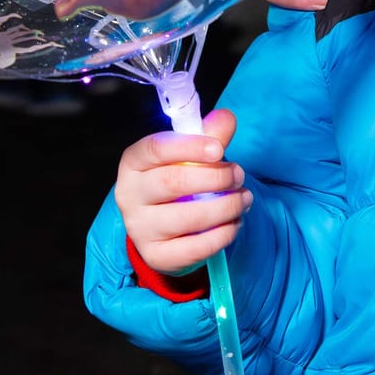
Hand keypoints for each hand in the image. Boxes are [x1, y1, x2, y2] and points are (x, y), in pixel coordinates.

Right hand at [114, 109, 249, 274]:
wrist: (166, 229)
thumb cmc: (178, 181)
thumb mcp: (190, 155)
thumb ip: (209, 135)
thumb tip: (226, 118)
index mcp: (134, 163)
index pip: (156, 149)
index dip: (190, 147)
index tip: (219, 150)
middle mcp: (130, 195)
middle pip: (173, 182)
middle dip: (215, 177)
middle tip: (239, 175)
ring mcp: (140, 228)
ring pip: (187, 217)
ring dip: (226, 206)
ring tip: (245, 199)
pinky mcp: (157, 255)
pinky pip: (194, 248)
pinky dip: (223, 234)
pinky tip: (235, 223)